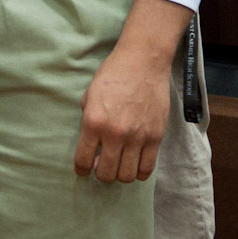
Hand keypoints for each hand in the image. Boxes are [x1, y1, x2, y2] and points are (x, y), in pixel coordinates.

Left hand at [75, 0, 191, 182]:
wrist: (143, 62)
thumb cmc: (113, 74)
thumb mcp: (90, 95)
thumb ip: (88, 119)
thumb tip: (90, 142)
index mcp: (93, 122)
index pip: (83, 160)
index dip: (81, 169)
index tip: (83, 170)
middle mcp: (115, 134)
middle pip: (106, 174)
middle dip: (101, 174)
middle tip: (102, 165)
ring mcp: (137, 137)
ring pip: (127, 176)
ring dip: (120, 174)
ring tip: (119, 164)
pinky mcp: (156, 137)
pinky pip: (148, 168)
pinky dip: (140, 172)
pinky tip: (135, 164)